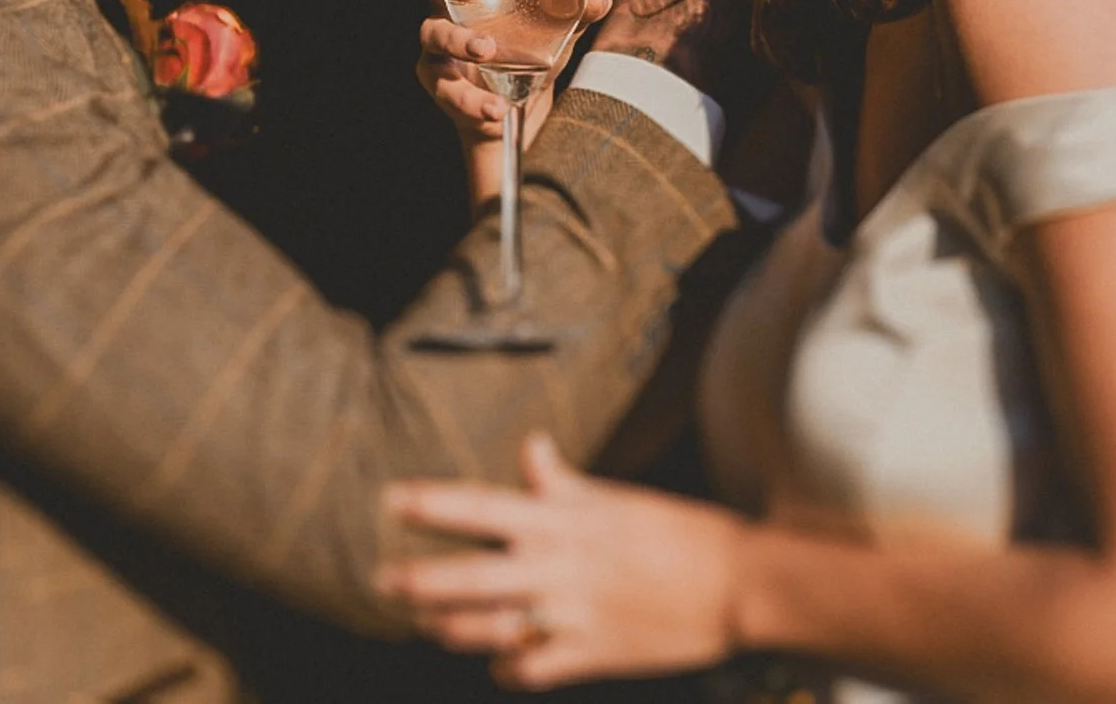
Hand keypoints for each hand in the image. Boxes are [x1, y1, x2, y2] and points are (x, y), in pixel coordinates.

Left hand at [380, 434, 747, 689]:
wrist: (736, 584)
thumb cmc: (675, 532)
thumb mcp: (614, 499)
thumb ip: (561, 482)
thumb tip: (529, 445)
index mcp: (564, 520)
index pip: (482, 505)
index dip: (432, 503)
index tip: (390, 499)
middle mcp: (559, 566)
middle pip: (471, 576)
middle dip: (418, 580)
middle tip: (379, 580)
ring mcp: (573, 615)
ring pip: (490, 628)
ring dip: (450, 628)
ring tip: (424, 624)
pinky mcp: (591, 656)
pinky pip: (531, 670)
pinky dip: (508, 669)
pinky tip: (499, 665)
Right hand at [406, 0, 610, 204]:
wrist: (524, 99)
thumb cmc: (533, 36)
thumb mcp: (565, 17)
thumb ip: (583, 1)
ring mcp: (438, 37)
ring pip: (430, 31)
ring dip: (458, 39)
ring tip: (489, 50)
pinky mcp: (440, 79)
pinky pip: (445, 87)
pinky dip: (470, 100)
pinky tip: (495, 108)